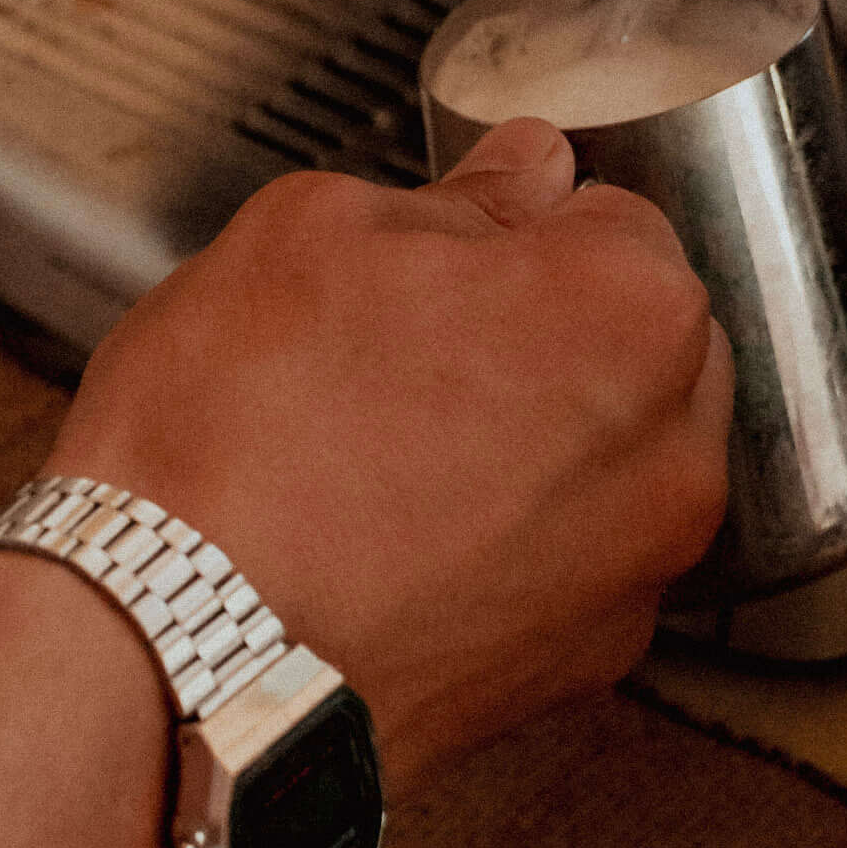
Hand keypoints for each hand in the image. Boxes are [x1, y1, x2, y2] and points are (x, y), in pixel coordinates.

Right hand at [50, 120, 730, 789]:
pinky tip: (397, 541)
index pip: (617, 225)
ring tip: (391, 459)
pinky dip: (502, 550)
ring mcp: (632, 576)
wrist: (179, 656)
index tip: (450, 263)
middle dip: (543, 341)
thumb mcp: (309, 236)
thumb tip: (517, 179)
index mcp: (627, 311)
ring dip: (528, 449)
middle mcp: (668, 453)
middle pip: (631, 354)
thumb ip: (453, 195)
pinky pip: (561, 571)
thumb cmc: (234, 449)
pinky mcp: (579, 668)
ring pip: (603, 469)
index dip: (516, 234)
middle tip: (408, 356)